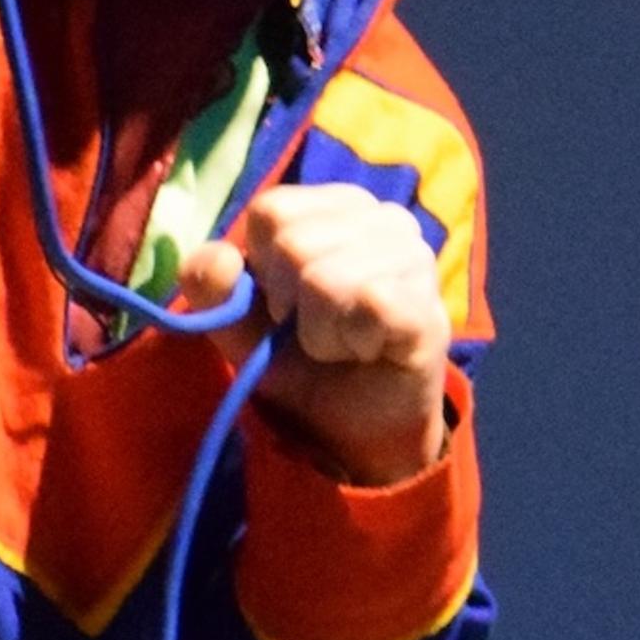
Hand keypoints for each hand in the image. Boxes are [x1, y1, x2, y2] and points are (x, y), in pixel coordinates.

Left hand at [175, 184, 454, 486]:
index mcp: (338, 206)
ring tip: (344, 343)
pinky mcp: (428, 308)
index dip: (263, 266)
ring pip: (327, 278)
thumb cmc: (301, 362)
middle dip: (290, 304)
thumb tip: (220, 259)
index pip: (273, 211)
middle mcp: (385, 219)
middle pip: (294, 243)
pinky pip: (369, 305)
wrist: (352, 432)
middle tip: (319, 330)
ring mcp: (415, 260)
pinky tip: (368, 351)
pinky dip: (350, 341)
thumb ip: (211, 285)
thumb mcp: (238, 324)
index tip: (284, 302)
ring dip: (320, 331)